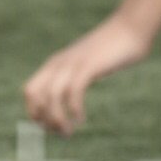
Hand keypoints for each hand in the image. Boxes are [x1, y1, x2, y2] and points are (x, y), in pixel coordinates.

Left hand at [23, 15, 151, 136]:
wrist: (130, 28)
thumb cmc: (112, 50)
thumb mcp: (86, 65)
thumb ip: (75, 78)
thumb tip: (70, 99)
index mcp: (55, 64)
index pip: (30, 91)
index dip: (35, 112)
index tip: (51, 126)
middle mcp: (59, 64)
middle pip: (35, 95)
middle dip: (43, 118)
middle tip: (61, 131)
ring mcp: (73, 64)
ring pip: (51, 96)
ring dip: (57, 119)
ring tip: (68, 132)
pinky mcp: (89, 65)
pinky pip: (73, 90)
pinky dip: (73, 108)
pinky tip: (80, 118)